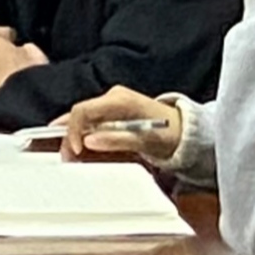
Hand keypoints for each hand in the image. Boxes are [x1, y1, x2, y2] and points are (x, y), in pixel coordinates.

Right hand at [61, 86, 181, 164]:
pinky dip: (83, 134)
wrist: (187, 132)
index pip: (83, 110)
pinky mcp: (114, 112)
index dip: (73, 130)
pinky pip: (92, 121)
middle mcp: (112, 98)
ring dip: (74, 136)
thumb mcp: (145, 141)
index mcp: (119, 100)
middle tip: (66, 157)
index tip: (76, 151)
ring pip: (83, 118)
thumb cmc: (170, 134)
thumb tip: (88, 142)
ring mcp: (112, 104)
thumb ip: (116, 139)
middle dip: (69, 135)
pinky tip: (78, 146)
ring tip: (70, 156)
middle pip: (80, 113)